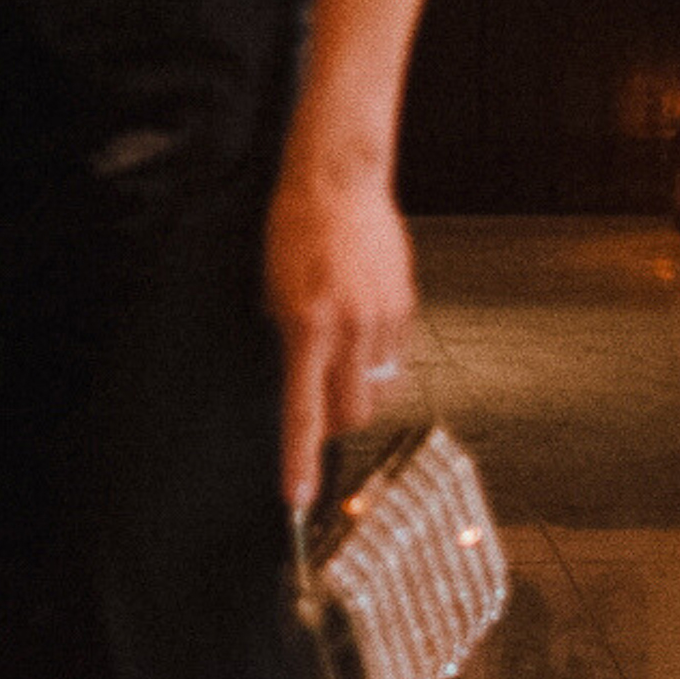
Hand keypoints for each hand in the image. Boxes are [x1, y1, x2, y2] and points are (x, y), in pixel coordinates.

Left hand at [266, 144, 419, 514]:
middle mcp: (350, 329)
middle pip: (353, 414)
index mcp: (308, 327)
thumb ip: (290, 342)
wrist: (338, 180)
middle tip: (318, 407)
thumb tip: (302, 389)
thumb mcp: (273, 291)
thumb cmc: (294, 230)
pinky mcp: (406, 306)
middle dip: (336, 424)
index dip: (299, 461)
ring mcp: (384, 319)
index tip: (296, 498)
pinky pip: (395, 359)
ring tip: (339, 356)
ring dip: (359, 390)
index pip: (302, 412)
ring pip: (379, 390)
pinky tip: (360, 330)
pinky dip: (377, 361)